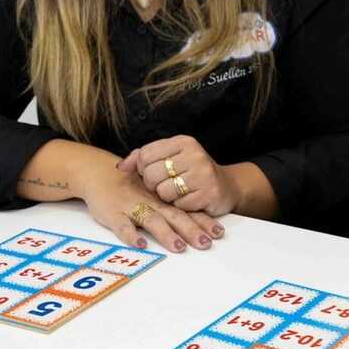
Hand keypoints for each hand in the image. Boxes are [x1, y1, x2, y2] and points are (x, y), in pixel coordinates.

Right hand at [80, 162, 221, 253]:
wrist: (98, 173)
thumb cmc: (130, 183)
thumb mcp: (154, 188)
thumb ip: (174, 201)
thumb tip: (199, 218)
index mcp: (163, 198)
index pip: (188, 210)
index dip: (203, 221)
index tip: (218, 233)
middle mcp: (152, 202)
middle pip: (175, 217)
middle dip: (191, 230)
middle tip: (206, 243)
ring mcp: (132, 208)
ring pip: (152, 221)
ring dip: (166, 234)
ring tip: (179, 246)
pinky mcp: (113, 214)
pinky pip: (122, 226)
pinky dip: (131, 235)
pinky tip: (141, 244)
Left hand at [118, 135, 237, 216]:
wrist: (227, 187)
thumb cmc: (193, 172)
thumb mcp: (171, 158)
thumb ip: (144, 158)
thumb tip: (121, 166)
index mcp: (183, 142)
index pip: (145, 154)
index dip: (142, 169)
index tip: (152, 173)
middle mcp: (194, 154)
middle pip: (151, 174)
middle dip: (153, 185)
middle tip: (164, 186)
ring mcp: (203, 173)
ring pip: (163, 191)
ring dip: (167, 197)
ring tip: (178, 192)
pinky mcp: (209, 193)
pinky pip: (179, 205)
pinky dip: (181, 206)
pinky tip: (190, 199)